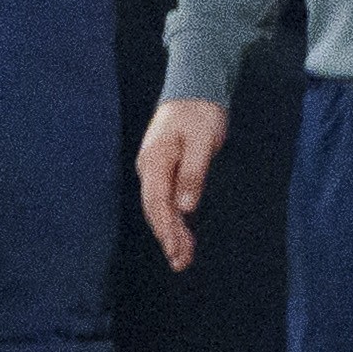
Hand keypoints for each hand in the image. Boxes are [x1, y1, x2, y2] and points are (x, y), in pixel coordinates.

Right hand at [136, 97, 223, 267]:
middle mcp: (149, 167)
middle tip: (181, 263)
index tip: (176, 250)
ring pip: (159, 207)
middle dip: (168, 238)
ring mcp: (154, 168)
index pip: (157, 203)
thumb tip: (185, 207)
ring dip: (171, 232)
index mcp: (156, 161)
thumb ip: (194, 174)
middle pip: (156, 210)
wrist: (193, 88)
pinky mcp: (163, 168)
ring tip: (183, 257)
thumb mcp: (202, 142)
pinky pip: (165, 198)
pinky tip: (182, 234)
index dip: (166, 229)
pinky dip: (173, 218)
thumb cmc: (199, 113)